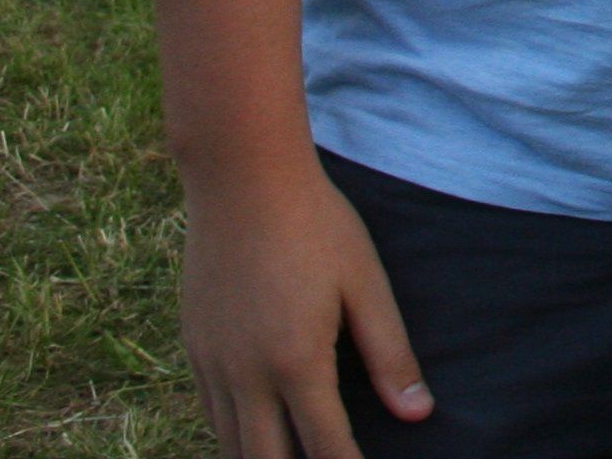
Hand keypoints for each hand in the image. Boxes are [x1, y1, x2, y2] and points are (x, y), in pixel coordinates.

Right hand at [178, 164, 430, 458]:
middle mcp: (246, 374)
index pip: (326, 446)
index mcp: (296, 361)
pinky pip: (209, 411)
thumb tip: (418, 413)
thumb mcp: (365, 284)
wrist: (242, 179)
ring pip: (230, 443)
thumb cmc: (316, 224)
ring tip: (292, 458)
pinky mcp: (193, 346)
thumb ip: (389, 353)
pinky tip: (254, 432)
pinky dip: (233, 434)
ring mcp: (212, 362)